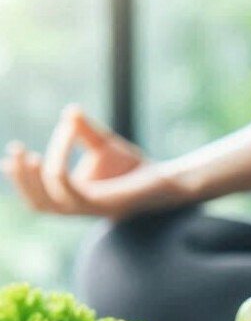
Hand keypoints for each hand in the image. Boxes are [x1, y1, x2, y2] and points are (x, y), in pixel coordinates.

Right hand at [2, 106, 162, 218]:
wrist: (165, 179)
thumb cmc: (133, 166)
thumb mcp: (103, 145)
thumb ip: (84, 132)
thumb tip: (71, 111)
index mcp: (73, 198)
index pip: (39, 197)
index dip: (21, 181)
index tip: (12, 155)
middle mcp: (79, 207)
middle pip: (39, 204)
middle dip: (22, 179)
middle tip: (15, 150)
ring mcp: (92, 209)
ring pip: (51, 199)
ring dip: (36, 177)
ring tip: (30, 153)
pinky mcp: (105, 205)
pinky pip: (71, 190)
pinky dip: (59, 168)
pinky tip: (58, 150)